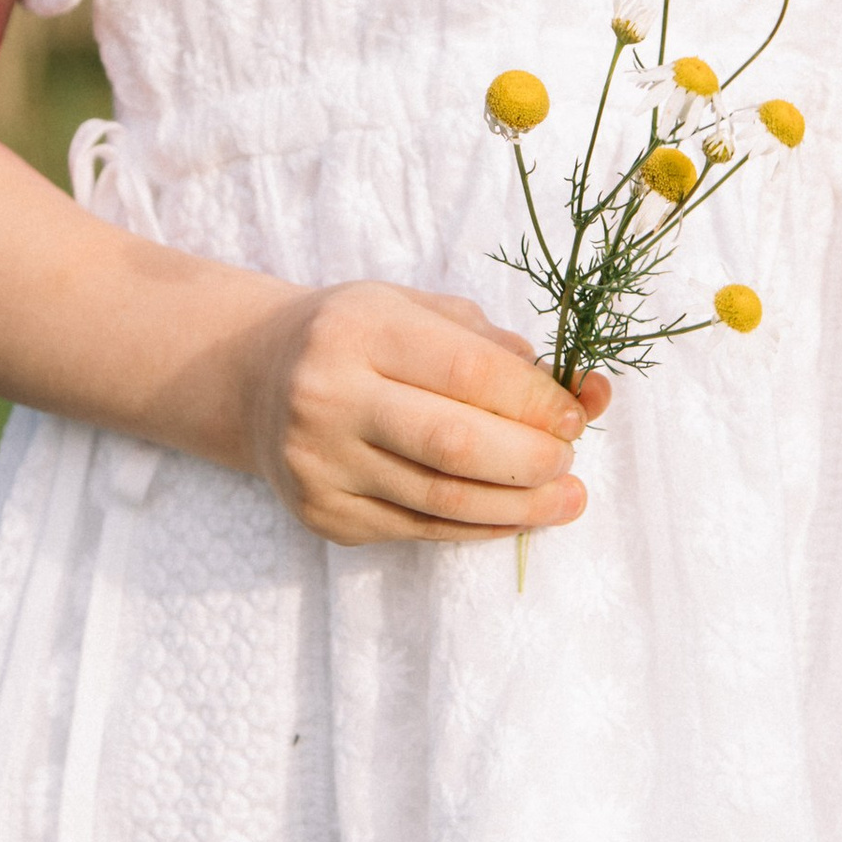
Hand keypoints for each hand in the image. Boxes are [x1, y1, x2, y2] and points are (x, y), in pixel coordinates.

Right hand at [239, 282, 604, 549]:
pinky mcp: (323, 514)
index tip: (576, 415)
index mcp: (359, 329)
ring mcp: (320, 463)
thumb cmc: (358, 336)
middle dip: (531, 459)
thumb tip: (586, 393)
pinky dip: (478, 527)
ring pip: (440, 500)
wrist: (255, 378)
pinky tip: (515, 516)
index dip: (534, 400)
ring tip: (567, 499)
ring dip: (519, 506)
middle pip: (454, 444)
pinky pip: (418, 530)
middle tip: (570, 461)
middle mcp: (328, 396)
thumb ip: (496, 348)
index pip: (467, 372)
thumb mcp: (416, 311)